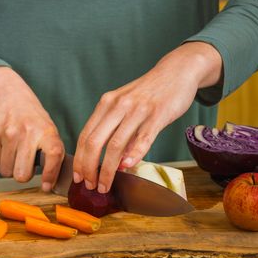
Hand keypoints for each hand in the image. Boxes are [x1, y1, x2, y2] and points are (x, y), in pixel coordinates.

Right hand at [0, 67, 64, 191]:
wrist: (5, 91)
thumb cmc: (29, 113)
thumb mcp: (47, 126)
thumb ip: (50, 148)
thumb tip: (54, 178)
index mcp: (47, 131)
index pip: (54, 156)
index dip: (51, 175)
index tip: (47, 186)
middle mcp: (29, 132)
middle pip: (23, 174)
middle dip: (24, 175)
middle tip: (25, 167)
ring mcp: (9, 133)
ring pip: (7, 171)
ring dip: (10, 169)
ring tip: (14, 157)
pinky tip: (4, 153)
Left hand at [73, 42, 222, 192]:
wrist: (177, 71)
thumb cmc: (151, 93)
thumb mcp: (127, 106)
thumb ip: (118, 129)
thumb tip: (115, 161)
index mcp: (107, 103)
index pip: (85, 135)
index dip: (80, 159)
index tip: (80, 176)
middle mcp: (118, 105)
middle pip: (94, 142)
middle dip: (89, 168)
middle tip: (90, 185)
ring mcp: (137, 110)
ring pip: (115, 144)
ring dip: (107, 169)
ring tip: (105, 185)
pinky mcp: (157, 114)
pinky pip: (142, 138)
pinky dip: (133, 154)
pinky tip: (127, 167)